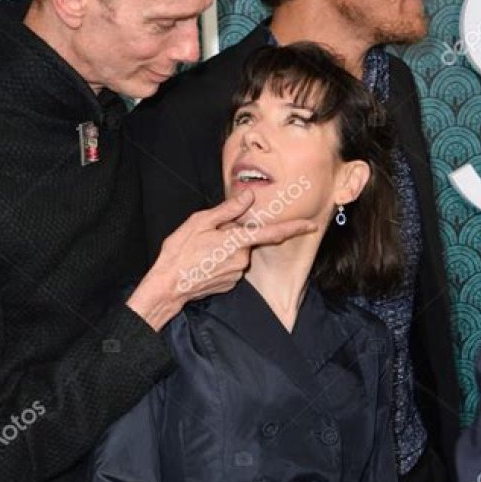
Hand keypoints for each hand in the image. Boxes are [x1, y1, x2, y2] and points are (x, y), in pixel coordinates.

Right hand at [127, 191, 317, 329]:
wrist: (168, 285)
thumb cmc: (180, 252)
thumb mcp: (200, 222)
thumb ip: (228, 210)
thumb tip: (249, 196)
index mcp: (236, 240)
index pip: (272, 233)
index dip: (294, 228)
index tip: (312, 225)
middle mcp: (241, 259)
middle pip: (246, 240)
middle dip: (233, 235)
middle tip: (209, 235)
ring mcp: (236, 273)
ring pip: (238, 253)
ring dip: (226, 248)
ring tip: (202, 250)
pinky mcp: (230, 283)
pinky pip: (231, 266)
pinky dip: (221, 260)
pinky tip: (204, 261)